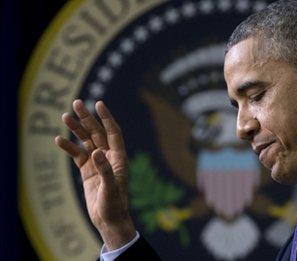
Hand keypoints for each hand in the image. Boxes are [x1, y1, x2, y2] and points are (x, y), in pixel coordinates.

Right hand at [55, 100, 135, 249]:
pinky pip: (77, 155)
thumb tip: (96, 152)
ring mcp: (97, 162)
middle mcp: (109, 157)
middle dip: (87, 118)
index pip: (113, 132)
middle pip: (97, 133)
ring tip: (65, 116)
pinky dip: (69, 147)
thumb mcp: (111, 188)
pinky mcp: (88, 171)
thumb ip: (105, 170)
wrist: (109, 219)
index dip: (106, 118)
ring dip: (76, 129)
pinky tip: (58, 140)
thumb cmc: (114, 204)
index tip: (98, 104)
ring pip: (86, 141)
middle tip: (76, 103)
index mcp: (119, 158)